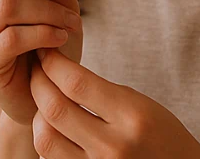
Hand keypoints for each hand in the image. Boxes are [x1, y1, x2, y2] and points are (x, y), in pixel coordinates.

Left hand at [29, 48, 199, 158]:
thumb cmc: (163, 135)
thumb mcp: (142, 105)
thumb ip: (103, 93)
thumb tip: (59, 73)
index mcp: (133, 116)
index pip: (77, 84)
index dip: (54, 64)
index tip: (47, 53)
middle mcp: (113, 145)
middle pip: (55, 109)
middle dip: (38, 83)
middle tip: (37, 69)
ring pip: (45, 138)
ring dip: (37, 114)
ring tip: (42, 99)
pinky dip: (47, 138)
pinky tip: (52, 125)